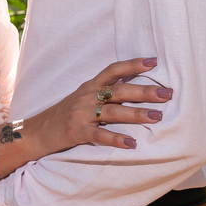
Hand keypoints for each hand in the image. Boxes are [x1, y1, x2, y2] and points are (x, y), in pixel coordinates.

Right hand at [28, 57, 172, 154]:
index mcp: (90, 86)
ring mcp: (81, 114)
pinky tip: (132, 143)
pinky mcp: (77, 133)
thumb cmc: (66, 114)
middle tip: (167, 93)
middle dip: (145, 91)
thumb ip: (104, 92)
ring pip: (113, 112)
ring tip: (157, 117)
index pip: (113, 70)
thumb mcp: (83, 97)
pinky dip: (117, 139)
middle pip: (119, 91)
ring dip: (137, 114)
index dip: (133, 64)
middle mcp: (87, 96)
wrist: (37, 132)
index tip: (154, 62)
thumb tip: (135, 89)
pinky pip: (100, 135)